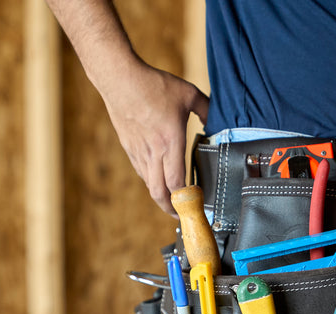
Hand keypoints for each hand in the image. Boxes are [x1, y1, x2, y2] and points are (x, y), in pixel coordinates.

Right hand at [100, 63, 208, 215]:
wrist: (119, 78)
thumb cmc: (154, 85)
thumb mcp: (188, 94)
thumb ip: (206, 109)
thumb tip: (216, 120)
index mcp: (170, 143)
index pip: (176, 182)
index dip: (184, 199)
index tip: (195, 203)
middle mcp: (153, 152)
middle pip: (159, 192)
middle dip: (170, 208)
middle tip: (180, 214)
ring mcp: (138, 151)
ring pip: (148, 184)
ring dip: (160, 195)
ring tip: (171, 199)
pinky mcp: (128, 146)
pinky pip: (141, 170)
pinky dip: (150, 179)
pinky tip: (157, 177)